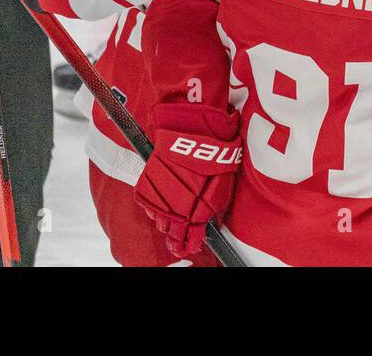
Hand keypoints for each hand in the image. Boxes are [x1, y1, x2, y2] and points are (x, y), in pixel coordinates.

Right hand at [134, 103, 242, 257]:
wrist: (194, 124)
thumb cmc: (215, 149)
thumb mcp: (225, 181)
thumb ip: (216, 204)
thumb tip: (211, 220)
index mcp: (201, 206)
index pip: (192, 235)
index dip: (189, 243)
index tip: (189, 247)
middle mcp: (180, 204)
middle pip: (174, 231)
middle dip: (175, 239)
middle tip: (177, 245)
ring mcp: (162, 194)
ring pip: (159, 219)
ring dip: (165, 224)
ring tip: (169, 228)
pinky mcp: (149, 181)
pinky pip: (147, 204)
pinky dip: (152, 209)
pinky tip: (157, 212)